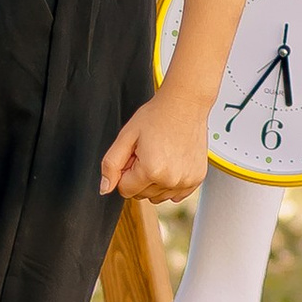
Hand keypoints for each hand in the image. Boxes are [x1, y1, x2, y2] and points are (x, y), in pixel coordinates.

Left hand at [100, 82, 214, 202]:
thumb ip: (111, 165)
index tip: (133, 155)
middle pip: (142, 195)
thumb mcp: (126, 136)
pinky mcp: (197, 180)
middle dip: (139, 176)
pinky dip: (170, 182)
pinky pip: (176, 194)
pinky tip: (171, 162)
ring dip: (155, 181)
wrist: (185, 105)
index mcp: (152, 170)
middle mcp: (171, 180)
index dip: (125, 172)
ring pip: (158, 196)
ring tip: (160, 155)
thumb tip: (105, 188)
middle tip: (146, 152)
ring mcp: (186, 181)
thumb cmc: (157, 116)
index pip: (125, 190)